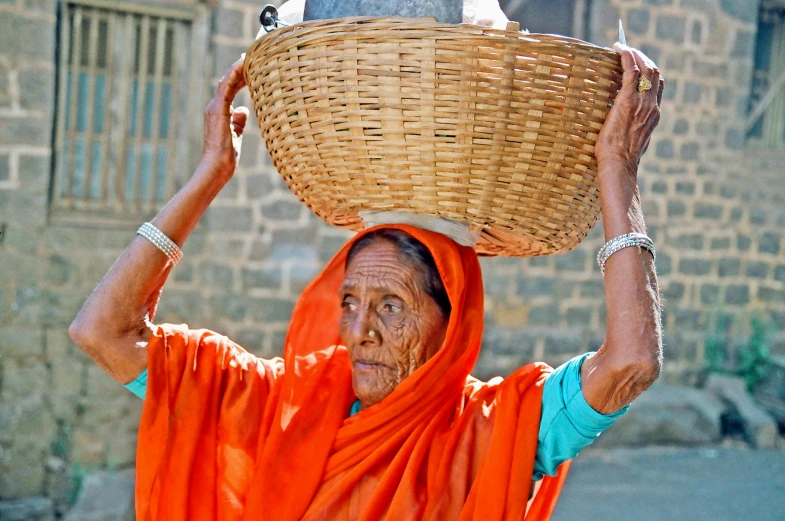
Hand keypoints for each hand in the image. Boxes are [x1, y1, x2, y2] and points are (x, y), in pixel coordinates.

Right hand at [201, 56, 249, 177]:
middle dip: (240, 69)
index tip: (250, 67)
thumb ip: (238, 121)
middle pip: (228, 82)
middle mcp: (215, 107)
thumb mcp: (236, 134)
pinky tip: (243, 64)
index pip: (230, 89)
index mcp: (219, 112)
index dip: (240, 77)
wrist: (216, 166)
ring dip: (238, 68)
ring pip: (226, 80)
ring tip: (249, 56)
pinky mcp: (218, 110)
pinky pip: (226, 86)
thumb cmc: (226, 156)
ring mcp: (215, 107)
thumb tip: (244, 110)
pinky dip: (234, 74)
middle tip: (252, 56)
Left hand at [595, 44, 663, 180]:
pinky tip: (618, 49)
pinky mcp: (628, 100)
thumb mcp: (632, 141)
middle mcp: (652, 106)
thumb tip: (624, 123)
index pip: (659, 85)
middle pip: (655, 72)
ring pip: (646, 68)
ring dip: (635, 54)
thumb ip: (633, 129)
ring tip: (622, 48)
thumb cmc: (619, 159)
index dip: (650, 71)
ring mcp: (642, 102)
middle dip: (643, 57)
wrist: (619, 165)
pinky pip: (631, 70)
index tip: (639, 64)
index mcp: (654, 115)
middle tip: (628, 52)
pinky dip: (626, 56)